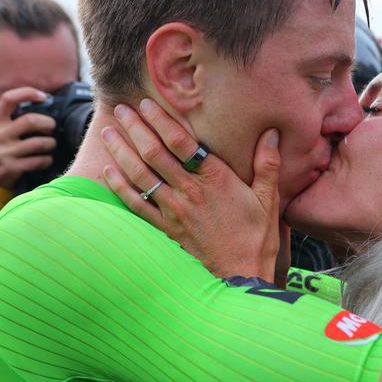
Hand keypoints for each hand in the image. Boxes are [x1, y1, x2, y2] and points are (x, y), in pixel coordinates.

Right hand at [0, 87, 56, 189]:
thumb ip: (10, 120)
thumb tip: (41, 106)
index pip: (8, 98)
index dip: (28, 93)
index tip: (43, 96)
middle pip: (30, 120)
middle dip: (48, 123)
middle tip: (52, 128)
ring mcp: (3, 152)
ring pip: (38, 143)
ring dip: (50, 144)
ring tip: (51, 145)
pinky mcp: (11, 168)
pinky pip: (38, 161)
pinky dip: (47, 160)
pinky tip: (46, 160)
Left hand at [100, 99, 281, 281]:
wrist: (240, 277)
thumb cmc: (256, 239)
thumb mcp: (268, 199)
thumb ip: (268, 164)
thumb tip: (273, 133)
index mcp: (215, 179)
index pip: (181, 142)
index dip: (161, 120)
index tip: (147, 104)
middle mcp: (189, 192)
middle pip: (154, 153)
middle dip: (135, 128)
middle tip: (121, 109)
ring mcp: (173, 211)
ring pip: (140, 175)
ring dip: (122, 151)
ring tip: (108, 132)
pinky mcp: (165, 229)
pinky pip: (136, 204)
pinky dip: (119, 187)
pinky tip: (108, 172)